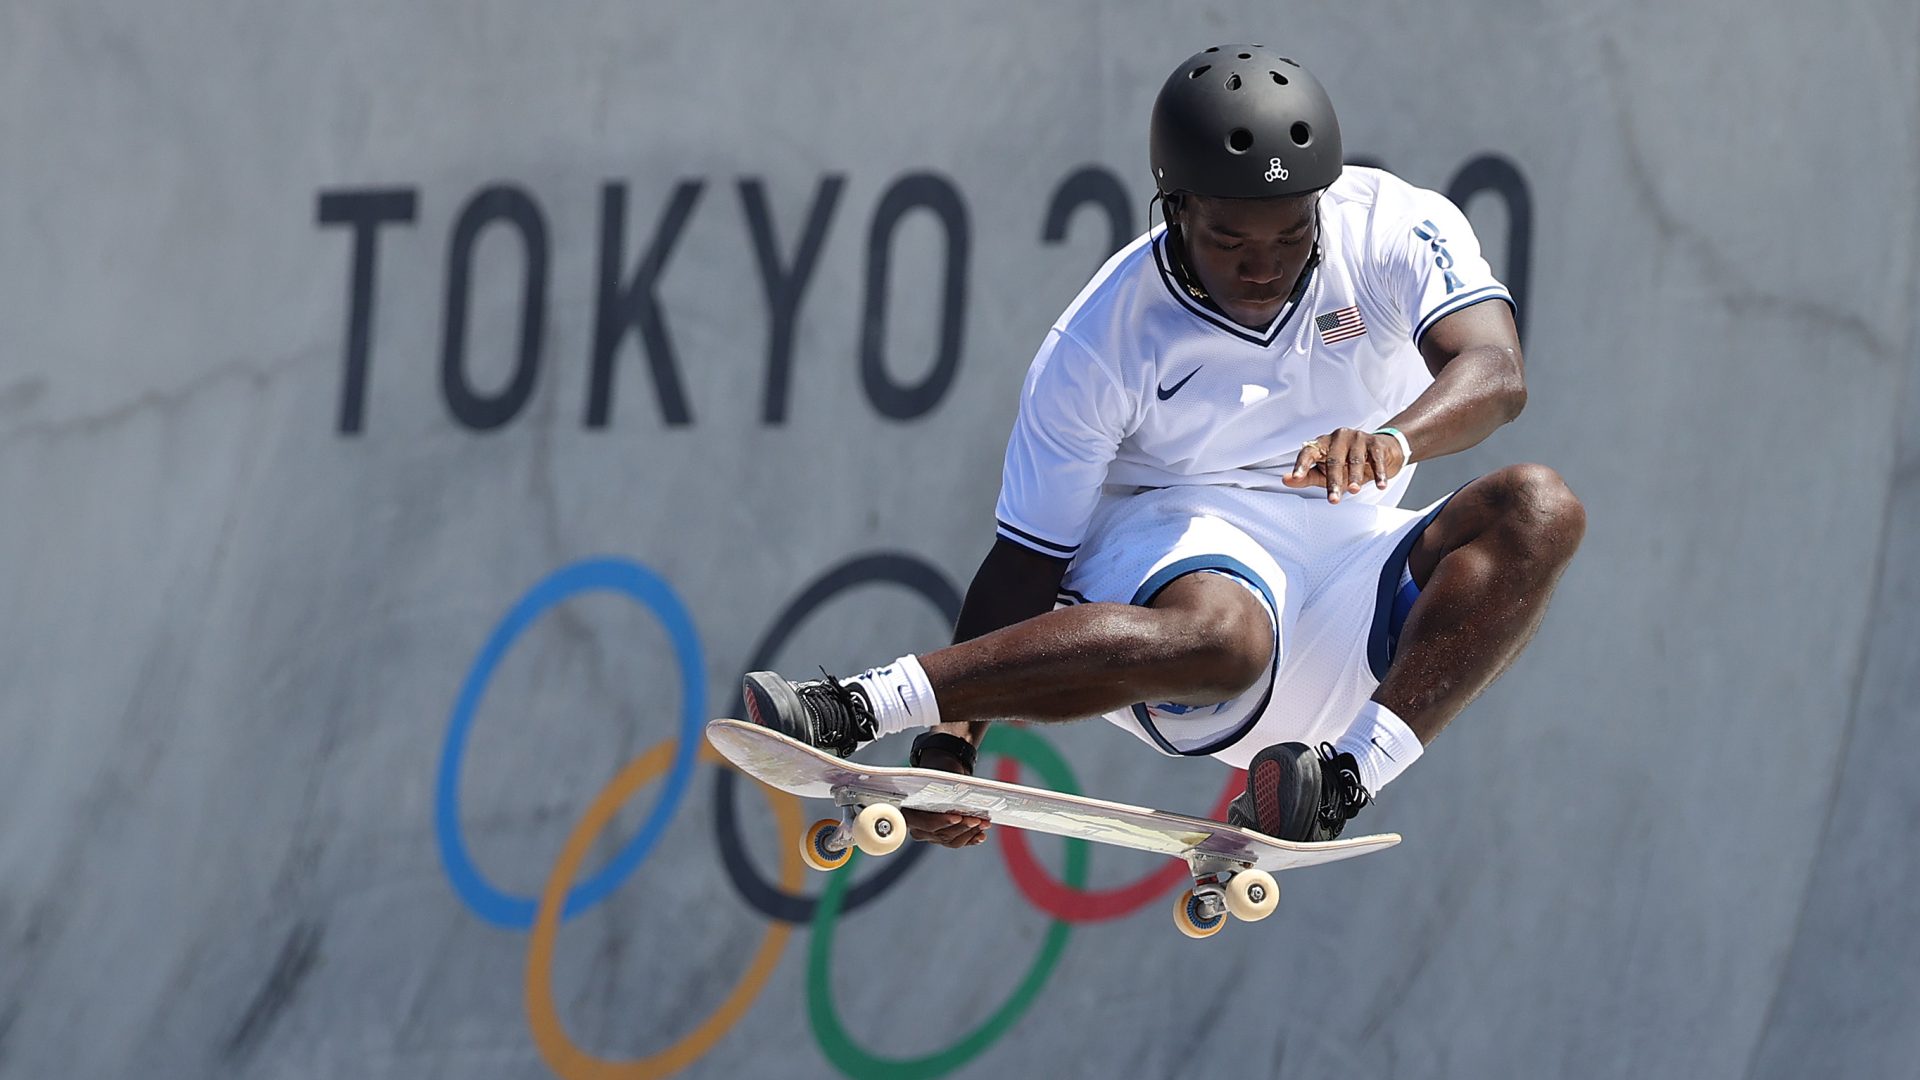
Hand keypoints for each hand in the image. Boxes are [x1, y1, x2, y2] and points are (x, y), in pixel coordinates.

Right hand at [904, 749, 990, 847]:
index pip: (925, 822)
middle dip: (962, 826)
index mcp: (909, 812)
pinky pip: (956, 843)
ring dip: (969, 832)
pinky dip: (970, 839)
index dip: (941, 821)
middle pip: (940, 834)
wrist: (934, 781)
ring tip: (984, 823)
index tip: (957, 817)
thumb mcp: (936, 776)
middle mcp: (917, 828)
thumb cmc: (934, 777)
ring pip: (950, 841)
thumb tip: (961, 789)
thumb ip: (942, 785)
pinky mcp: (942, 839)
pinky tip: (980, 835)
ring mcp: (930, 836)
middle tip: (978, 819)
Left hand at [1281, 427, 1405, 502]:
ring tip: (1354, 490)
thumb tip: (1285, 480)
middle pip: (1334, 460)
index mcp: (1322, 443)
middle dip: (1333, 481)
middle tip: (1333, 499)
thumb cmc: (1347, 463)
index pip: (1308, 452)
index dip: (1301, 465)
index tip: (1295, 477)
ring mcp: (1358, 438)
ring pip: (1355, 459)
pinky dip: (1379, 473)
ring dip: (1355, 476)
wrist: (1380, 452)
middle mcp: (1338, 437)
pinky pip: (1376, 459)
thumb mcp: (1324, 472)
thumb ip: (1306, 476)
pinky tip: (1380, 484)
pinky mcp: (1375, 443)